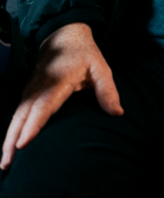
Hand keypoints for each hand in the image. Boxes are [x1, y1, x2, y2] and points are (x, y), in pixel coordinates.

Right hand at [1, 22, 122, 169]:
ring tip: (5, 163)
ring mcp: (31, 89)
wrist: (65, 34)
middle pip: (23, 115)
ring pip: (17, 116)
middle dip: (13, 139)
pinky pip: (17, 113)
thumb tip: (117, 113)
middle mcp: (40, 86)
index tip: (23, 143)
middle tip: (7, 164)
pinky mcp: (28, 92)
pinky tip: (9, 147)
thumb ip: (107, 90)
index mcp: (58, 80)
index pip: (43, 105)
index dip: (33, 125)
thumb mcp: (100, 67)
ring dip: (8, 138)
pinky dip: (12, 130)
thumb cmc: (84, 53)